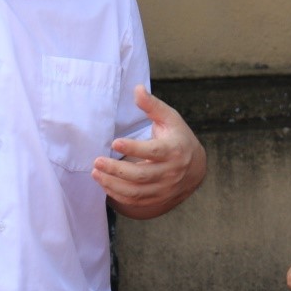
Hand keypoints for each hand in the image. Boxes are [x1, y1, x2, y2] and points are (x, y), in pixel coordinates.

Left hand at [92, 86, 205, 218]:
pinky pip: (135, 201)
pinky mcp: (157, 198)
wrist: (195, 167)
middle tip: (96, 161)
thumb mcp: (170, 118)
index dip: (134, 148)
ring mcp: (164, 188)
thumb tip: (137, 89)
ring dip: (112, 184)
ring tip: (95, 173)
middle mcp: (170, 172)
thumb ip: (152, 105)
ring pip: (136, 191)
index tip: (115, 142)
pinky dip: (117, 195)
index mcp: (174, 150)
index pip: (153, 151)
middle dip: (116, 170)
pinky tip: (104, 184)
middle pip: (140, 175)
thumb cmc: (177, 137)